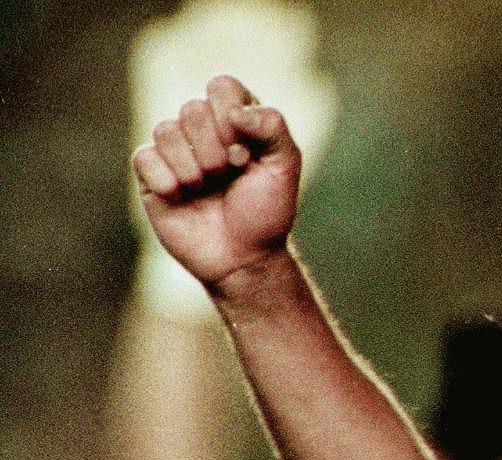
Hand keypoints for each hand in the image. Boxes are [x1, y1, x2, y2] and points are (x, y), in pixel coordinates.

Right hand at [131, 76, 300, 291]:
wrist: (244, 258)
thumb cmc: (266, 213)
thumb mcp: (284, 168)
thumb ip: (273, 127)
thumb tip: (237, 111)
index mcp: (235, 120)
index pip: (222, 87)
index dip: (232, 116)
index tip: (247, 153)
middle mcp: (202, 130)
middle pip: (192, 108)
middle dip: (216, 149)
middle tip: (229, 176)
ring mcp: (174, 151)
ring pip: (166, 130)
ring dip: (194, 167)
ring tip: (207, 189)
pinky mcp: (151, 174)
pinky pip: (144, 157)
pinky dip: (167, 180)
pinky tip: (182, 197)